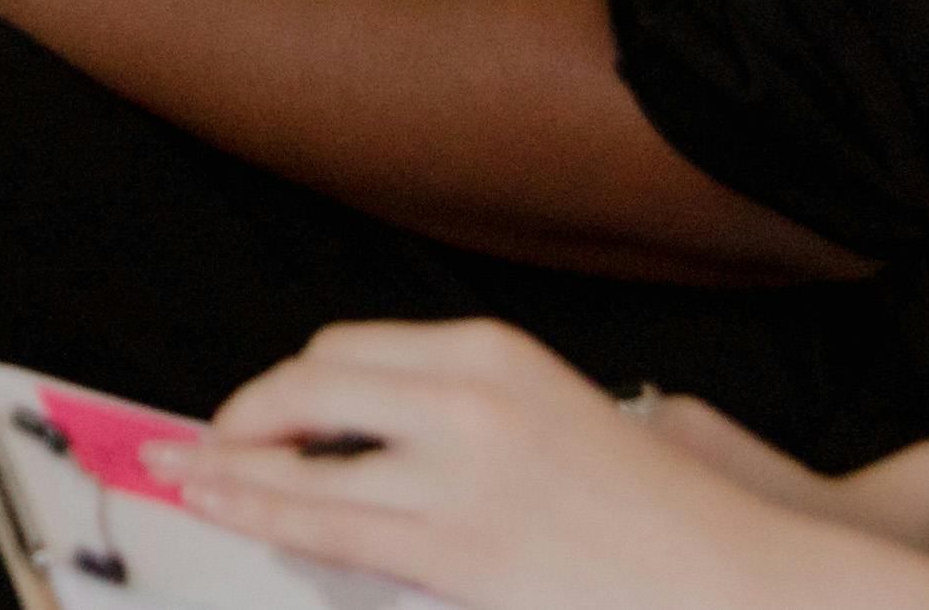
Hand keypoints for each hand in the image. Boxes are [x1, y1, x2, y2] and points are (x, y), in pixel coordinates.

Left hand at [181, 322, 867, 609]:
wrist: (740, 577)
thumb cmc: (657, 514)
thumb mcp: (554, 418)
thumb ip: (465, 411)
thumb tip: (360, 435)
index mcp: (493, 350)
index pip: (343, 351)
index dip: (283, 386)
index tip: (254, 412)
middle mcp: (468, 396)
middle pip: (306, 389)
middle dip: (240, 421)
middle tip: (196, 445)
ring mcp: (461, 475)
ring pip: (302, 468)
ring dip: (232, 476)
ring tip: (188, 483)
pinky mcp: (462, 551)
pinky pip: (334, 530)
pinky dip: (269, 520)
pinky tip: (238, 515)